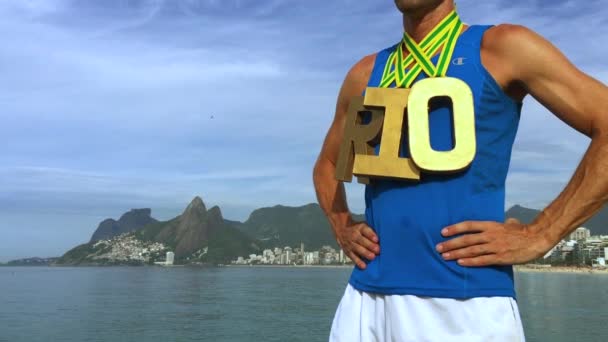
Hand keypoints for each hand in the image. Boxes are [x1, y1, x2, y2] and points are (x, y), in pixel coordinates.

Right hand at [335, 220, 379, 268]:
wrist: (342, 229)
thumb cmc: (357, 229)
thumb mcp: (364, 226)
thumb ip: (372, 232)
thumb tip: (383, 239)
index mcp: (360, 228)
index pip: (365, 230)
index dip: (370, 235)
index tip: (376, 239)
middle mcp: (354, 235)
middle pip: (361, 240)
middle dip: (370, 245)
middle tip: (377, 250)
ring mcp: (350, 244)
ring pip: (357, 249)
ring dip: (365, 253)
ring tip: (372, 257)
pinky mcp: (348, 251)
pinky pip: (353, 257)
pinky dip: (358, 262)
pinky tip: (364, 266)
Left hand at [435, 218, 550, 266]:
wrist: (536, 239)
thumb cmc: (523, 232)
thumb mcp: (510, 224)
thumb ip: (503, 224)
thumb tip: (505, 222)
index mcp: (491, 225)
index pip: (468, 225)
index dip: (455, 228)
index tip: (443, 232)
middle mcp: (490, 235)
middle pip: (466, 239)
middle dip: (451, 243)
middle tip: (438, 247)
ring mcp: (494, 247)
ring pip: (471, 250)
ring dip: (456, 253)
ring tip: (444, 256)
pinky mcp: (500, 257)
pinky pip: (482, 260)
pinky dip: (470, 262)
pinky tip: (460, 263)